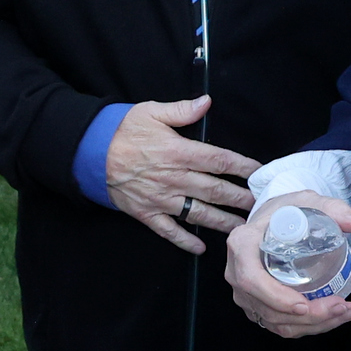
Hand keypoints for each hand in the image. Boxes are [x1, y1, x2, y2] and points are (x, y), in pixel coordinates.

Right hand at [104, 95, 259, 254]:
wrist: (90, 153)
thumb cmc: (122, 130)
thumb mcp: (150, 111)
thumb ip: (181, 110)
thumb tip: (207, 102)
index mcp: (179, 152)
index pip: (219, 160)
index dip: (242, 167)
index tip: (258, 173)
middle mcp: (175, 178)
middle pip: (216, 190)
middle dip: (240, 198)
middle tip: (261, 206)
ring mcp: (161, 199)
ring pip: (199, 213)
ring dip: (222, 222)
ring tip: (242, 228)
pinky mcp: (147, 213)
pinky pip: (170, 231)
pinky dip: (185, 241)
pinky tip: (201, 248)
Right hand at [227, 190, 350, 337]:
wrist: (275, 221)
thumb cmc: (285, 213)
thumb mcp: (308, 203)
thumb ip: (334, 210)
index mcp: (242, 244)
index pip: (251, 279)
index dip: (275, 297)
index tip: (304, 304)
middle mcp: (237, 272)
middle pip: (268, 307)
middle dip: (308, 316)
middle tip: (340, 306)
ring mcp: (245, 293)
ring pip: (276, 322)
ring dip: (314, 324)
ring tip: (344, 311)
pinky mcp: (257, 306)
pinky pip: (280, 325)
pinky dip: (309, 326)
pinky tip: (332, 316)